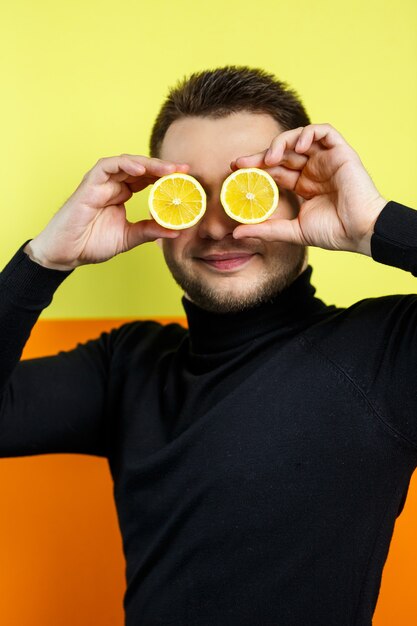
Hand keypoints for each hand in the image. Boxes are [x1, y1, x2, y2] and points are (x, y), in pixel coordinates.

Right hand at [25, 155, 189, 269]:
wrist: (66, 254)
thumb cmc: (91, 244)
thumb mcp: (128, 237)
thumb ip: (150, 231)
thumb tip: (176, 230)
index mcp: (121, 193)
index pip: (147, 179)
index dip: (166, 177)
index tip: (187, 178)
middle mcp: (112, 185)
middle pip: (140, 168)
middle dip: (163, 167)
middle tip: (184, 169)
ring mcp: (100, 183)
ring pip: (126, 163)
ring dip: (148, 163)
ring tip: (167, 169)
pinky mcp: (88, 185)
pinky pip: (107, 166)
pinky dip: (124, 164)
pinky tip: (141, 169)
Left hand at [230, 124, 387, 255]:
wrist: (359, 232)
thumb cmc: (333, 232)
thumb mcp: (292, 231)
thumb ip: (266, 229)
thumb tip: (236, 233)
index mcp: (302, 184)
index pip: (274, 170)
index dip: (255, 167)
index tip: (235, 169)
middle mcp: (313, 169)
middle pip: (282, 153)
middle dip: (260, 155)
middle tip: (241, 163)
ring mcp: (326, 159)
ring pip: (299, 138)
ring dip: (281, 143)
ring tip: (270, 158)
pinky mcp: (341, 152)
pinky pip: (324, 132)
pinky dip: (308, 133)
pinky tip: (297, 146)